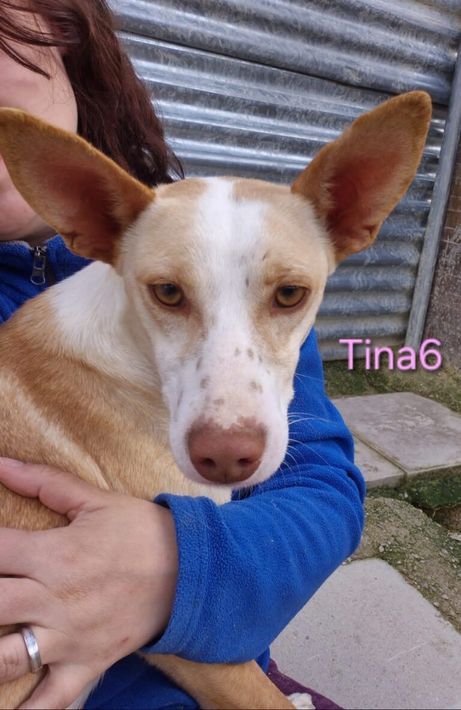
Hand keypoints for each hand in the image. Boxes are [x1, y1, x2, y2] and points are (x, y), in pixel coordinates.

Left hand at [0, 458, 177, 708]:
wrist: (191, 569)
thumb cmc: (140, 531)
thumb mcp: (95, 500)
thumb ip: (45, 482)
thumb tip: (0, 463)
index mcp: (55, 554)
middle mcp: (54, 598)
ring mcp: (69, 637)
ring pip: (6, 658)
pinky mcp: (87, 664)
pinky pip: (53, 701)